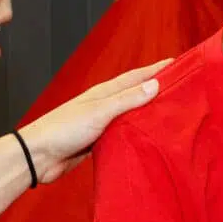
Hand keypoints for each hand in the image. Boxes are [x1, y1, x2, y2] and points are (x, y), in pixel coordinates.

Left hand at [17, 58, 170, 182]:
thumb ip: (127, 100)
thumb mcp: (99, 112)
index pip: (136, 77)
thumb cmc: (63, 129)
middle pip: (137, 95)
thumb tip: (155, 85)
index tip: (179, 64)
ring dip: (150, 113)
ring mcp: (102, 124)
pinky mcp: (100, 143)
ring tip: (173, 114)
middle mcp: (105, 106)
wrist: (38, 157)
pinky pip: (125, 135)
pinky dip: (139, 133)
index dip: (157, 70)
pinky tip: (150, 138)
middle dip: (158, 90)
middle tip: (184, 89)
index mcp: (104, 93)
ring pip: (132, 116)